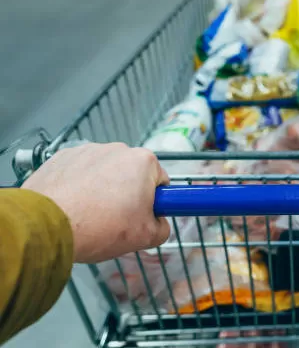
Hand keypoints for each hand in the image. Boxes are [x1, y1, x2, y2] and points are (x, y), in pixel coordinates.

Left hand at [22, 143, 169, 262]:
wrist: (48, 226)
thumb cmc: (99, 227)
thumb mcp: (146, 237)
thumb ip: (162, 227)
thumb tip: (158, 223)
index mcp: (144, 162)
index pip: (161, 181)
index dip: (155, 201)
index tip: (144, 215)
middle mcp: (119, 149)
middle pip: (132, 174)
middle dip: (127, 193)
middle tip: (116, 219)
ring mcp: (88, 150)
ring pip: (105, 172)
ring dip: (102, 188)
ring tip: (90, 215)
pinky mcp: (63, 156)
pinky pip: (80, 171)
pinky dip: (79, 186)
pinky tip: (73, 206)